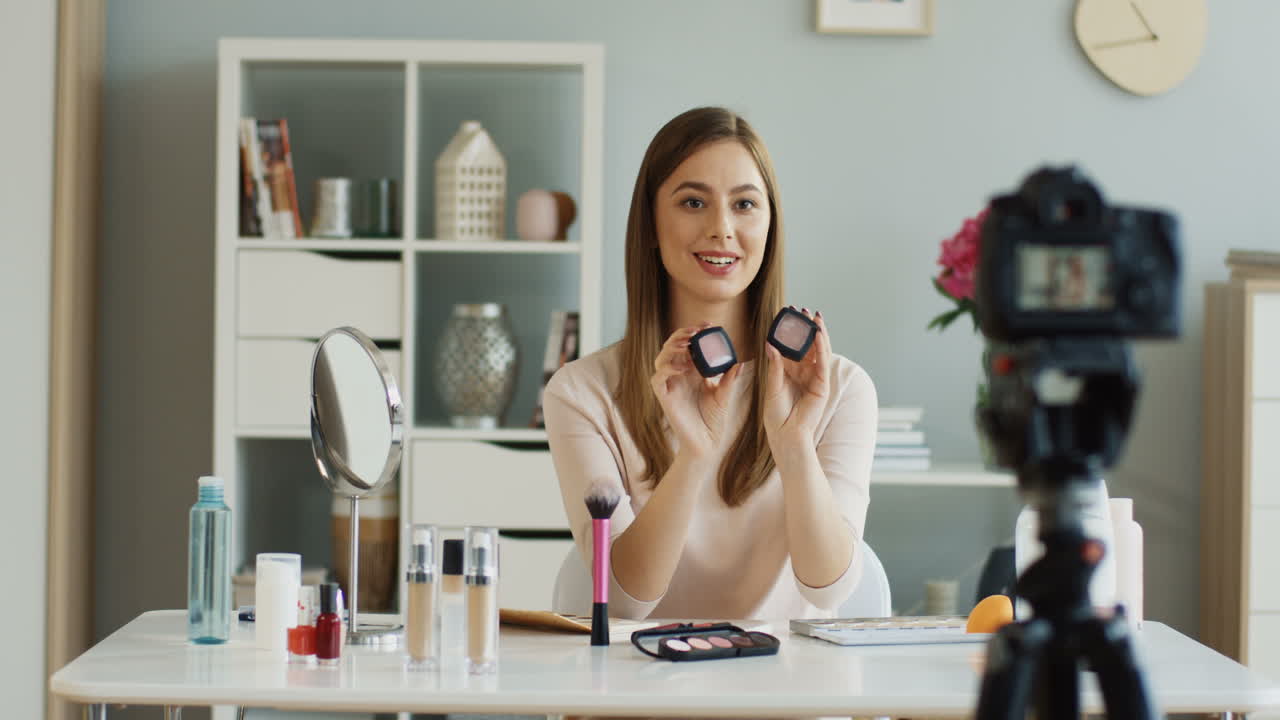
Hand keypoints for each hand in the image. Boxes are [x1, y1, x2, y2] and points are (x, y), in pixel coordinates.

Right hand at [650, 324, 744, 457]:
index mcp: (692, 371)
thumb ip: (729, 379)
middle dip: (682, 334)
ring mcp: (670, 385)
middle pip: (672, 346)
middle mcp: (679, 375)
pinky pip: (657, 378)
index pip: (689, 344)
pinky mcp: (663, 396)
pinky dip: (666, 368)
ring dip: (672, 347)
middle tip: (697, 331)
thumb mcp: (724, 396)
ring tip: (687, 343)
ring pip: (661, 357)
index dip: (696, 332)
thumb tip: (740, 362)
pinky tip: (681, 367)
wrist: (706, 443)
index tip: (710, 325)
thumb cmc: (714, 420)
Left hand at [763, 308, 830, 450]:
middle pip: (808, 345)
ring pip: (819, 351)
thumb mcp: (772, 386)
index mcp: (790, 372)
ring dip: (818, 333)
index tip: (788, 315)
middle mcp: (804, 373)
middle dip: (807, 328)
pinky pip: (823, 363)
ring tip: (815, 317)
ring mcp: (815, 379)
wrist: (785, 435)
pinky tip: (819, 335)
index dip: (791, 331)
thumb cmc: (776, 416)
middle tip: (803, 310)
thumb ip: (775, 365)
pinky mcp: (822, 386)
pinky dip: (822, 348)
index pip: (793, 347)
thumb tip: (771, 344)